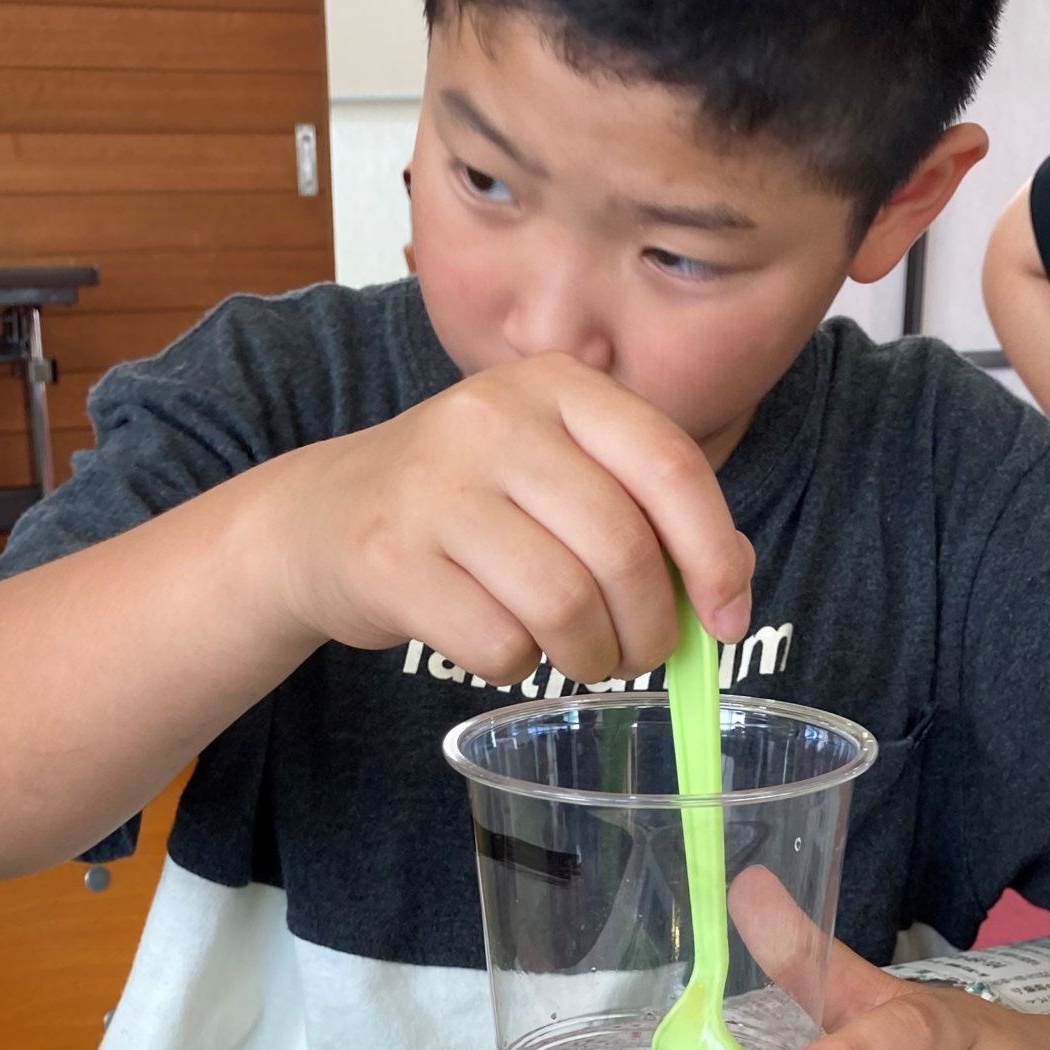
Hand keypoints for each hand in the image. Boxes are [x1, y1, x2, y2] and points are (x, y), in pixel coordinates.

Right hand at [274, 353, 753, 687]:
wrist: (320, 518)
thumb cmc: (464, 503)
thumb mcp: (554, 471)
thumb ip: (642, 509)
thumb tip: (728, 586)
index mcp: (557, 384)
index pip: (670, 465)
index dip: (714, 554)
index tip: (729, 619)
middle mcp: (494, 419)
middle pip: (621, 549)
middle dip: (651, 628)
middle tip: (641, 656)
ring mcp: (435, 487)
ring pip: (564, 604)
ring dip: (592, 656)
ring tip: (583, 658)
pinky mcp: (391, 559)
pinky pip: (498, 642)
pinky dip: (518, 665)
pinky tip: (504, 646)